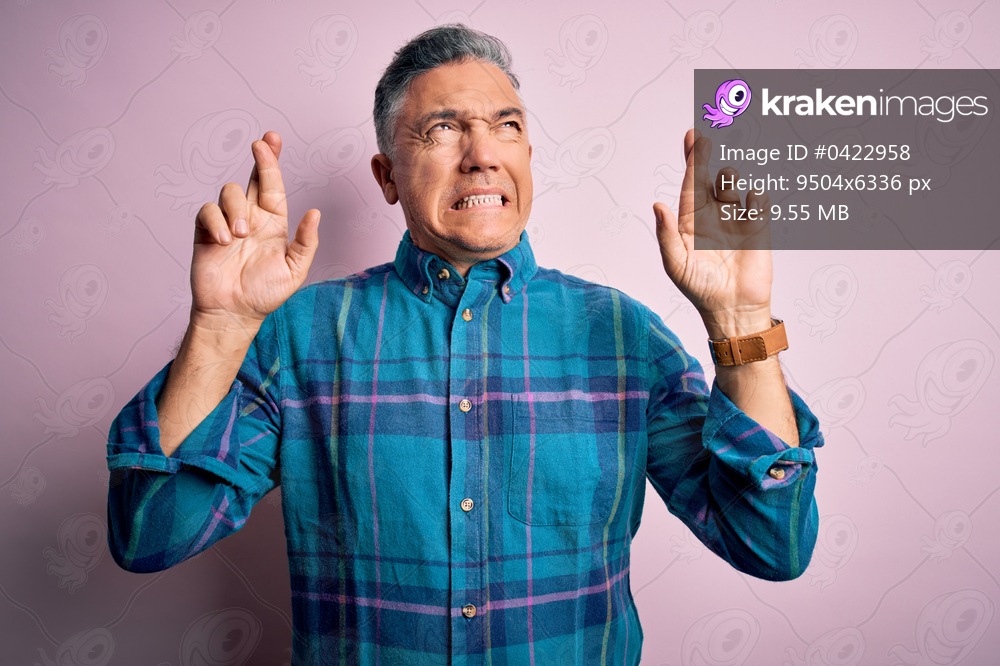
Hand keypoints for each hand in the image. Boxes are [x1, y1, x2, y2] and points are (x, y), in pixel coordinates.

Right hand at [191, 131, 319, 329]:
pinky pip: (207, 211)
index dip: (272, 162)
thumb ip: (305, 242)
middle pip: (252, 178)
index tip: (272, 140)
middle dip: (259, 157)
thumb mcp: (294, 270)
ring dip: (236, 209)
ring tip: (240, 236)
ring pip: (230, 192)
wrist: (234, 313)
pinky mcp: (205, 231)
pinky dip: (216, 221)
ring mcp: (227, 222)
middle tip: (260, 143)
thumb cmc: (265, 293)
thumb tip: (315, 213)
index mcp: (273, 222)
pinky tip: (223, 241)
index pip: (274, 186)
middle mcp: (250, 217)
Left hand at [654, 129, 772, 337]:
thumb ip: (667, 234)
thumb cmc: (700, 288)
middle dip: (707, 156)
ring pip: (733, 184)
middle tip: (707, 137)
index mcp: (690, 220)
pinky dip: (755, 196)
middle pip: (710, 176)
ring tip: (727, 187)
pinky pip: (758, 201)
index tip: (692, 136)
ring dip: (729, 179)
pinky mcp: (758, 227)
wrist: (733, 308)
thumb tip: (657, 205)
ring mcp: (736, 218)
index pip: (690, 184)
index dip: (691, 160)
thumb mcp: (676, 264)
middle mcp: (712, 214)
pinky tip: (751, 202)